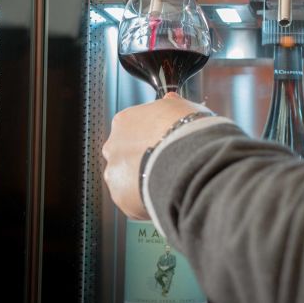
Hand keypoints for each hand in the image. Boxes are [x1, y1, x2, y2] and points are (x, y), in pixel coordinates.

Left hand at [102, 92, 205, 219]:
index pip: (134, 129)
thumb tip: (170, 100)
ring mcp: (115, 173)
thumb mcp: (184, 107)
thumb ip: (172, 105)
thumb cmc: (188, 132)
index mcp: (125, 121)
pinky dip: (148, 200)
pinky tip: (167, 195)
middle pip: (127, 155)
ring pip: (128, 180)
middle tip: (168, 164)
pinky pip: (134, 202)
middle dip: (144, 160)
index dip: (152, 137)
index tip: (165, 143)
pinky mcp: (121, 198)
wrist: (190, 161)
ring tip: (169, 183)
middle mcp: (114, 146)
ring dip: (144, 181)